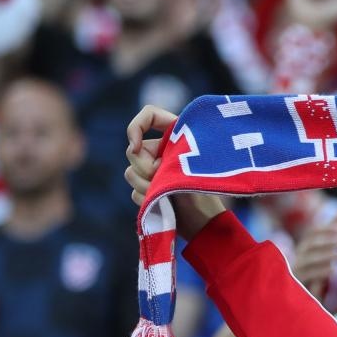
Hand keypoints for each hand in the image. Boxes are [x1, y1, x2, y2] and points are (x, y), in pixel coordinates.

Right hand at [125, 105, 228, 237]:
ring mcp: (153, 170)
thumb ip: (162, 154)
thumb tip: (134, 149)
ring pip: (130, 172)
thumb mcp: (187, 166)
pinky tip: (163, 205)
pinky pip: (133, 190)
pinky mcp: (148, 189)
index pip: (150, 116)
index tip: (136, 146)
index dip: (137, 126)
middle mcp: (162, 150)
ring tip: (166, 194)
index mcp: (177, 137)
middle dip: (145, 168)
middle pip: (133, 150)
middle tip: (162, 179)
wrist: (205, 221)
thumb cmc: (205, 190)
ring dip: (145, 186)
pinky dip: (145, 198)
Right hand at [291, 211, 336, 297]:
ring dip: (326, 256)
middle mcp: (297, 257)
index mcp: (304, 249)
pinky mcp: (295, 284)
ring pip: (309, 260)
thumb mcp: (323, 255)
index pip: (312, 233)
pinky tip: (333, 271)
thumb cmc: (312, 274)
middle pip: (310, 245)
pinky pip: (307, 276)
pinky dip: (320, 272)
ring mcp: (294, 269)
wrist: (294, 300)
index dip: (326, 228)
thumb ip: (332, 234)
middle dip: (327, 241)